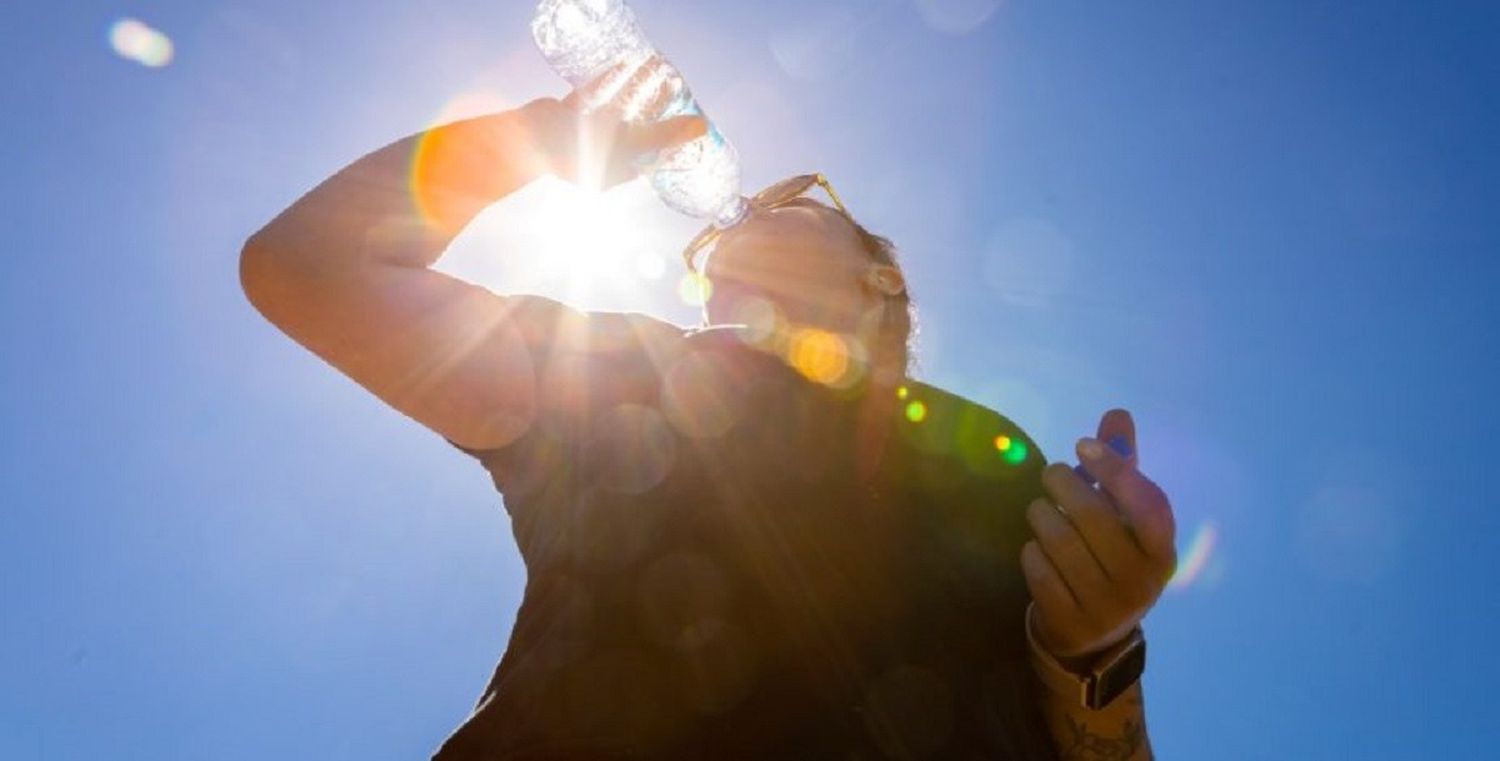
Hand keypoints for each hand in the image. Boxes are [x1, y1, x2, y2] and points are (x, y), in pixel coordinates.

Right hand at [521, 66, 705, 190]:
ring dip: (636, 91)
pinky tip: (623, 64)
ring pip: (617, 110)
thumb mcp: (629, 144)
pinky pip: (593, 96)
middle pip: (636, 131)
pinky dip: (607, 82)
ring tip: (657, 70)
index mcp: (614, 173)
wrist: (526, 141)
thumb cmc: (578, 151)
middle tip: (676, 89)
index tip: (686, 122)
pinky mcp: (568, 116)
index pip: (650, 158)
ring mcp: (582, 136)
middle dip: (656, 111)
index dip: (669, 142)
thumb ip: (663, 135)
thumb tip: (702, 127)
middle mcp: (599, 157)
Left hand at [1019, 409, 1176, 661]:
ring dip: (1042, 516)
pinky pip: (1039, 570)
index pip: (1147, 504)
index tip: (1082, 444)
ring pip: (1060, 541)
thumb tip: (1117, 414)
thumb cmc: (1110, 557)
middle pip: (1093, 517)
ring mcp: (1106, 607)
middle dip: (1064, 485)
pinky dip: (1032, 551)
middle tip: (1053, 474)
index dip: (1115, 469)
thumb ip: (1122, 466)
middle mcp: (1141, 582)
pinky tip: (1037, 548)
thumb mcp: (1123, 518)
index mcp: (1162, 551)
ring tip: (1040, 510)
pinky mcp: (1070, 621)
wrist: (1093, 635)